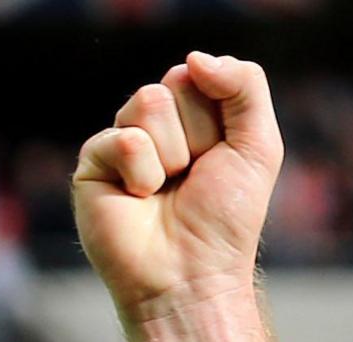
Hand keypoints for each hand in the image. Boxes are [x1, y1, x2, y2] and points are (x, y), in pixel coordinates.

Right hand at [72, 52, 282, 321]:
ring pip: (149, 102)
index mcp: (197, 119)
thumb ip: (246, 88)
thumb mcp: (258, 147)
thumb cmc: (226, 219)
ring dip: (173, 154)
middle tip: (195, 178)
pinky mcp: (93, 162)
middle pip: (175, 84)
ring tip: (168, 191)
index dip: (220, 117)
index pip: (202, 76)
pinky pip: (123, 138)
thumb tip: (196, 57)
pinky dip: (142, 172)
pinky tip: (140, 199)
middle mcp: (158, 127)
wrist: (191, 274)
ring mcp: (123, 142)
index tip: (223, 157)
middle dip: (199, 134)